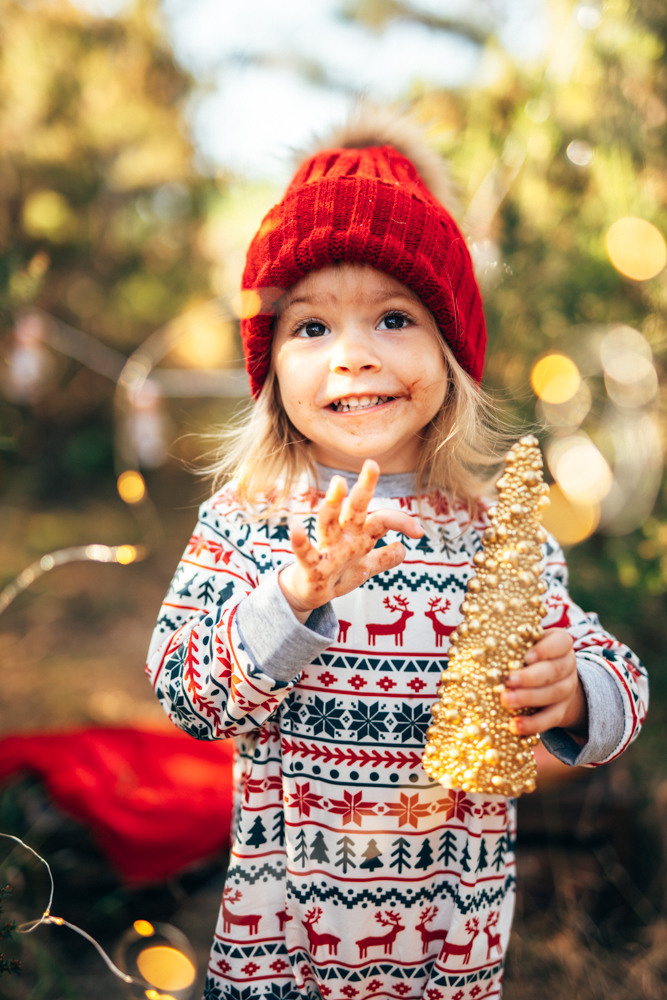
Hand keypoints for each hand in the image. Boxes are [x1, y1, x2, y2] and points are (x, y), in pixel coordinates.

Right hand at [279, 460, 423, 619]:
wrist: (310, 594)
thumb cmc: (338, 575)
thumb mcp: (366, 568)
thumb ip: (384, 558)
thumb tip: (403, 548)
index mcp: (358, 535)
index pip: (381, 519)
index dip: (401, 521)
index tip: (419, 532)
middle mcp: (343, 536)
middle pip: (355, 508)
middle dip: (364, 488)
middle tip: (372, 465)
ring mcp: (326, 548)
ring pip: (328, 522)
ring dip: (333, 504)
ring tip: (338, 483)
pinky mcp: (311, 566)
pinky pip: (306, 553)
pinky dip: (300, 542)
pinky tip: (295, 529)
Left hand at [500, 627, 587, 737]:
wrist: (551, 683)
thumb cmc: (525, 656)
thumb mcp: (522, 644)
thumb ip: (506, 641)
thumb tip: (469, 636)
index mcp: (559, 643)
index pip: (561, 642)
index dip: (545, 649)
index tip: (526, 656)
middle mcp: (567, 665)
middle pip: (555, 670)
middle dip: (531, 676)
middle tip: (508, 681)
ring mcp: (567, 689)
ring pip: (554, 694)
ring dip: (529, 698)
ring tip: (506, 701)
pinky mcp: (561, 711)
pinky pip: (550, 719)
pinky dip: (533, 723)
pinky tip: (515, 725)